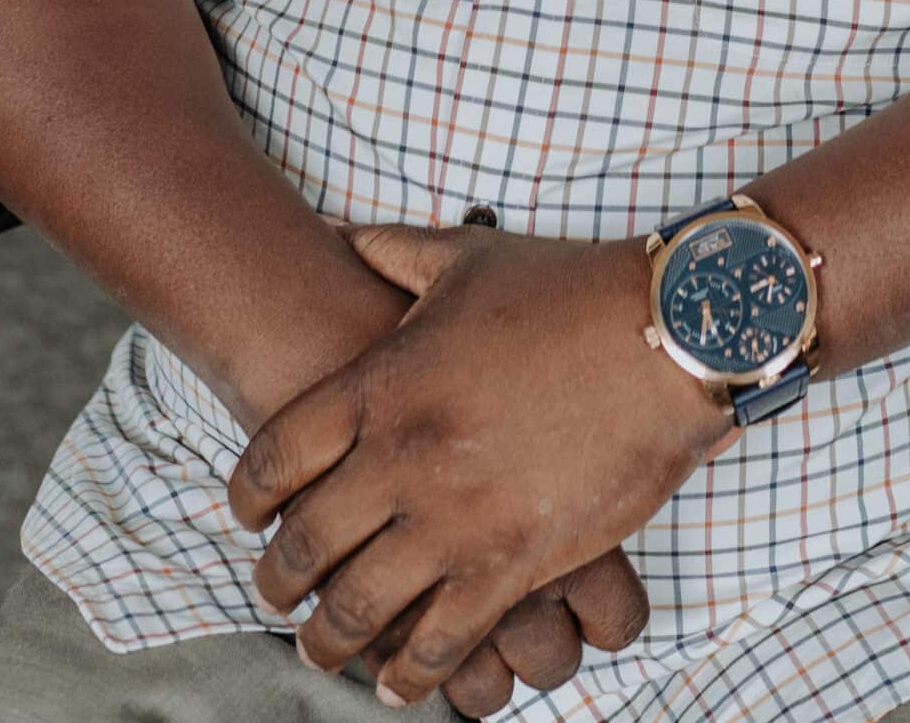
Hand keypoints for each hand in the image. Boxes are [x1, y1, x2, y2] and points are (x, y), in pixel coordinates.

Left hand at [226, 222, 737, 706]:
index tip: (247, 514)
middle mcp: (402, 457)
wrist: (662, 334)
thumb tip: (334, 231)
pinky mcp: (511, 563)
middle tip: (273, 593)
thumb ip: (389, 249)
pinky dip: (409, 672)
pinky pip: (440, 640)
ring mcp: (454, 517)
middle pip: (303, 542)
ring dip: (328, 639)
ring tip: (321, 651)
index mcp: (383, 383)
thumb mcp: (466, 258)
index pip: (277, 456)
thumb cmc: (565, 289)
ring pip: (358, 607)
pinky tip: (397, 682)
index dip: (247, 495)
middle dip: (276, 580)